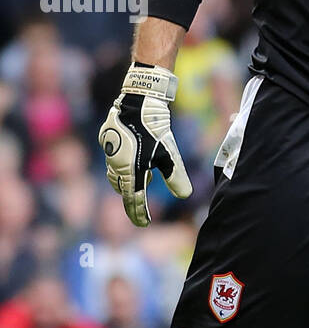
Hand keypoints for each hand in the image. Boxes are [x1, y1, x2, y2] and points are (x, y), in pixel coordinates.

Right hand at [98, 63, 191, 226]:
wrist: (139, 102)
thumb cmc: (155, 129)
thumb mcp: (170, 155)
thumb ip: (175, 176)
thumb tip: (185, 195)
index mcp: (131, 171)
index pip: (134, 200)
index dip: (139, 214)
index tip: (143, 224)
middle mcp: (116, 165)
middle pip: (123, 189)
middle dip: (131, 199)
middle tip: (140, 207)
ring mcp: (109, 152)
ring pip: (115, 175)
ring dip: (126, 182)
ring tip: (140, 182)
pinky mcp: (106, 139)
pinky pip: (112, 159)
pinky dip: (121, 165)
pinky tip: (132, 159)